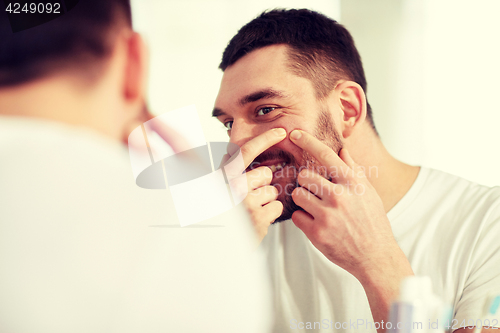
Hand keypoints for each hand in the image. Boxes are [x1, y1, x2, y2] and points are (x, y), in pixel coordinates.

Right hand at [223, 128, 286, 241]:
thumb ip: (225, 172)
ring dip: (266, 201)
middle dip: (262, 184)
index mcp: (221, 178)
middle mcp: (232, 188)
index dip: (264, 139)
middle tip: (247, 198)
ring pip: (272, 191)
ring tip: (250, 211)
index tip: (280, 132)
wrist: (211, 248)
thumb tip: (233, 154)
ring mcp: (246, 204)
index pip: (245, 152)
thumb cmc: (216, 218)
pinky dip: (270, 214)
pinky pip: (276, 207)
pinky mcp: (258, 219)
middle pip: (264, 173)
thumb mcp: (212, 190)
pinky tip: (256, 221)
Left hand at [289, 130, 412, 329]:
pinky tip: (316, 224)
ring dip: (303, 200)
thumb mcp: (369, 193)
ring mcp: (327, 215)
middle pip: (304, 176)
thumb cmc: (372, 222)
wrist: (375, 256)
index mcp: (353, 183)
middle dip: (306, 183)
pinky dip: (303, 219)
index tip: (294, 133)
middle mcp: (339, 196)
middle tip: (316, 194)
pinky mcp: (317, 233)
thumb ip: (353, 170)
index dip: (307, 141)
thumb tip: (342, 150)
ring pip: (297, 195)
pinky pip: (297, 216)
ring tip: (316, 208)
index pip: (326, 155)